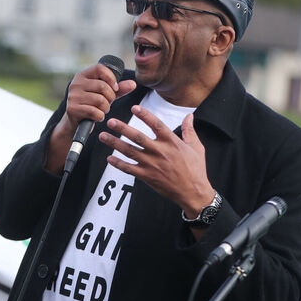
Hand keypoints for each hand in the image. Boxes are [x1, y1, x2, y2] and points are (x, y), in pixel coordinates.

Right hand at [46, 62, 135, 172]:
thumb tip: (133, 84)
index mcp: (83, 75)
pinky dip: (100, 116)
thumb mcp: (105, 94)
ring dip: (106, 108)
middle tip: (108, 103)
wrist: (75, 122)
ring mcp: (72, 96)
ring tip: (102, 110)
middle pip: (102, 86)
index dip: (111, 78)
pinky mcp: (72, 109)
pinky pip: (95, 112)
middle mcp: (75, 84)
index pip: (100, 68)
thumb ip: (119, 89)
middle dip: (110, 97)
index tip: (115, 88)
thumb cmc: (92, 104)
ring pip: (100, 100)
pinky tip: (96, 117)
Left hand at [100, 106, 214, 216]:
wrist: (193, 192)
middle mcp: (160, 151)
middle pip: (138, 137)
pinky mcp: (147, 176)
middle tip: (110, 121)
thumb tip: (189, 116)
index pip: (156, 124)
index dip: (145, 115)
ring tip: (103, 136)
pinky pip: (129, 169)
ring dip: (115, 143)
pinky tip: (109, 159)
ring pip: (130, 151)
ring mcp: (152, 164)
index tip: (134, 107)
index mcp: (172, 142)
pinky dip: (118, 164)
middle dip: (122, 128)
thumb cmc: (195, 170)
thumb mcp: (196, 147)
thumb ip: (190, 130)